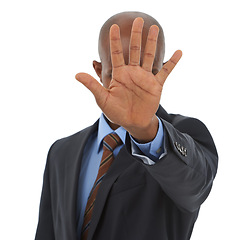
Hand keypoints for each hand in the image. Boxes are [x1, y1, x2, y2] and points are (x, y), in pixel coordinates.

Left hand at [76, 17, 181, 141]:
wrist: (133, 122)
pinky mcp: (156, 85)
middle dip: (136, 36)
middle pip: (134, 50)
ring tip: (154, 29)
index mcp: (119, 74)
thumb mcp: (103, 99)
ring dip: (152, 43)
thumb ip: (92, 85)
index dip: (114, 40)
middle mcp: (132, 73)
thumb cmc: (117, 112)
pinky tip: (179, 52)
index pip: (116, 54)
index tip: (113, 26)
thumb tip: (76, 74)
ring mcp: (145, 77)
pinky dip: (172, 62)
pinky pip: (165, 71)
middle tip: (138, 20)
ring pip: (149, 56)